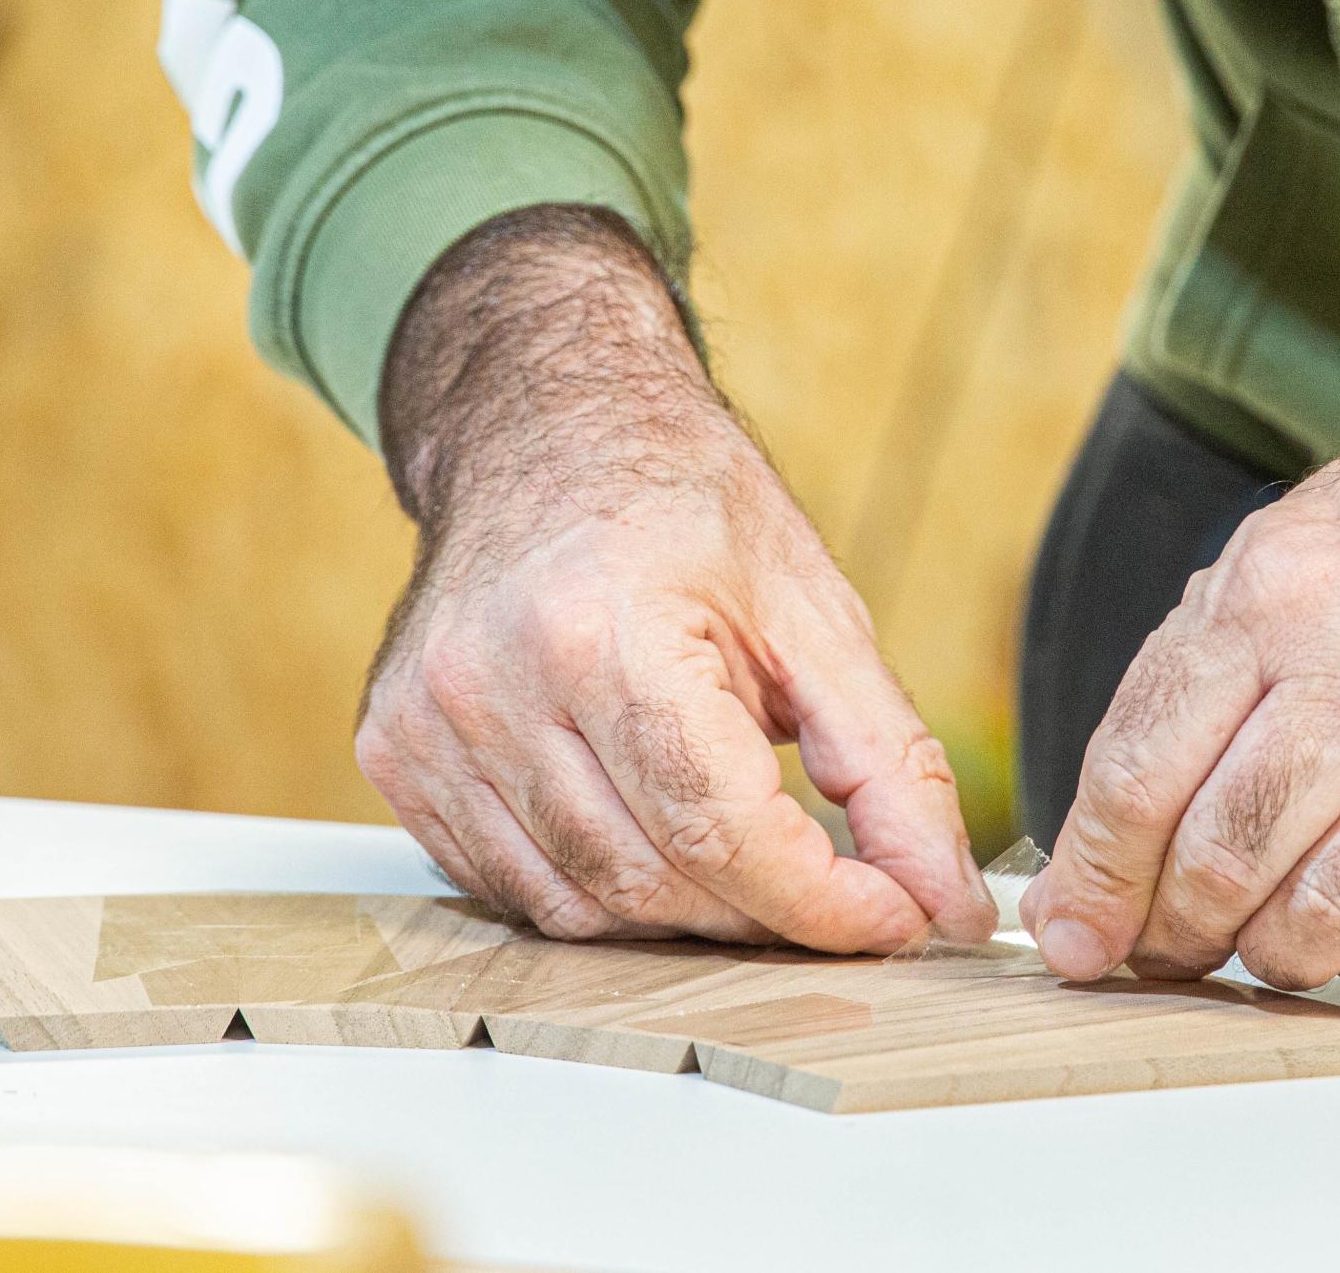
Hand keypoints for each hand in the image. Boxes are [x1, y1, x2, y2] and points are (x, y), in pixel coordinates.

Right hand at [357, 206, 994, 951]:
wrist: (542, 424)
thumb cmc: (678, 501)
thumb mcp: (813, 609)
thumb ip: (891, 764)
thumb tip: (943, 900)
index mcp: (606, 629)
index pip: (719, 830)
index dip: (820, 901)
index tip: (892, 915)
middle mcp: (495, 682)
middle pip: (651, 880)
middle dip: (763, 913)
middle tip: (836, 887)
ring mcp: (429, 724)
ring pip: (578, 908)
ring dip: (683, 915)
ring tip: (744, 854)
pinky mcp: (396, 752)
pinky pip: (511, 887)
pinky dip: (597, 893)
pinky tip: (647, 830)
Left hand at [1019, 235, 1339, 990]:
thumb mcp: (1278, 554)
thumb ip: (1184, 683)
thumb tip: (1096, 836)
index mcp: (1276, 596)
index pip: (1142, 774)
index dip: (1095, 877)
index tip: (1071, 934)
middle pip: (1223, 856)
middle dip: (1172, 928)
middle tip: (1163, 946)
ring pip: (1324, 916)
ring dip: (1271, 954)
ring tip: (1259, 940)